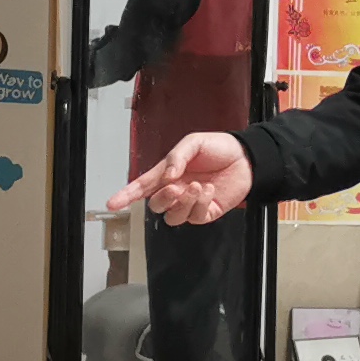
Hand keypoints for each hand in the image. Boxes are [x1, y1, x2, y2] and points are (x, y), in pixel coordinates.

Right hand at [107, 133, 251, 225]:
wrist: (246, 157)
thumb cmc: (219, 148)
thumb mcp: (194, 143)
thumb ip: (177, 157)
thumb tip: (166, 176)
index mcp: (168, 173)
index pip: (143, 187)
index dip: (126, 195)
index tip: (112, 203)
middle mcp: (176, 190)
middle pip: (157, 205)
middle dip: (163, 199)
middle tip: (176, 187)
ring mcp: (191, 204)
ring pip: (174, 216)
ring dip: (183, 203)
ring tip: (198, 185)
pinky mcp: (207, 212)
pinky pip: (196, 217)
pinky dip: (201, 203)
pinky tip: (209, 190)